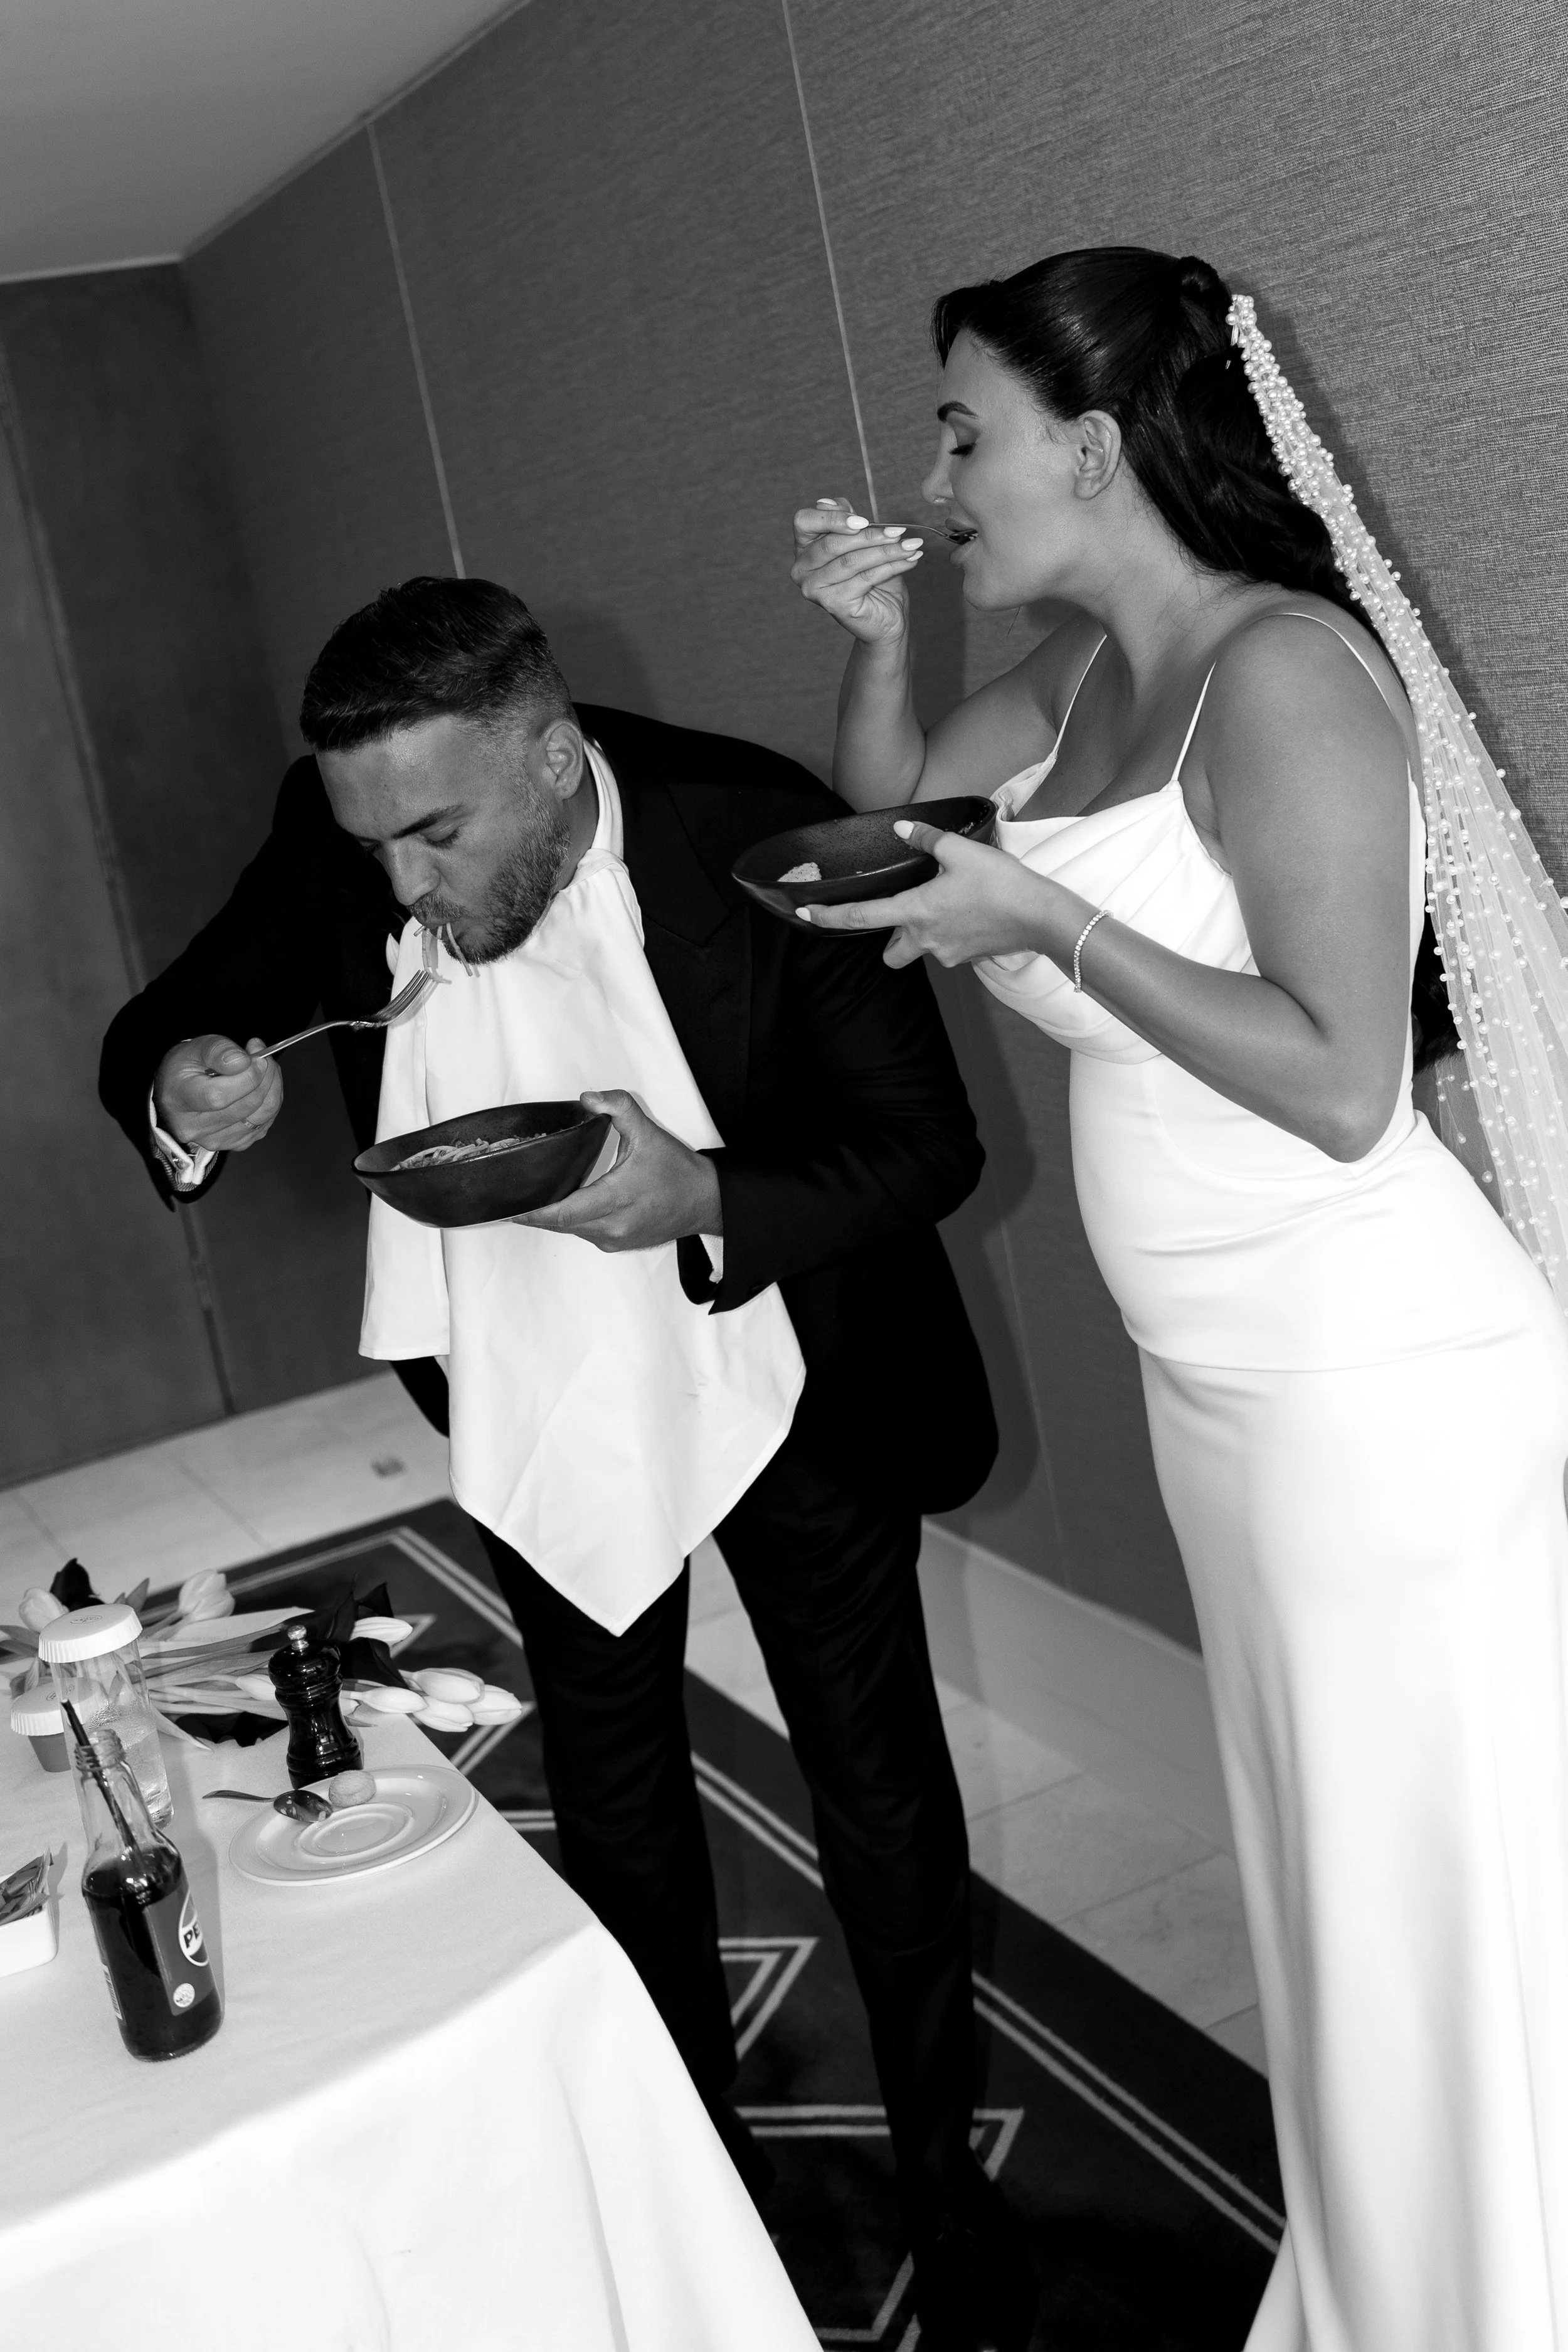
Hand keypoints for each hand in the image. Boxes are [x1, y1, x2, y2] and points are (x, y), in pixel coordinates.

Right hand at [153, 1034, 282, 1151]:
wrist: (179, 1090)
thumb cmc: (187, 1067)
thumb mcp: (196, 1047)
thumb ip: (218, 1050)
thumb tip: (243, 1062)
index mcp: (179, 1101)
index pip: (219, 1096)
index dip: (247, 1077)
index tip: (258, 1058)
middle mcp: (194, 1127)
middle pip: (245, 1106)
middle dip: (265, 1077)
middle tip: (265, 1058)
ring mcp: (215, 1140)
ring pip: (261, 1116)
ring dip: (273, 1088)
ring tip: (267, 1068)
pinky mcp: (234, 1144)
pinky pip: (264, 1123)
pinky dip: (271, 1101)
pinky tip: (264, 1085)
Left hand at [512, 1090, 721, 1252]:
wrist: (705, 1201)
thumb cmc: (678, 1171)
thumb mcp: (648, 1132)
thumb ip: (618, 1108)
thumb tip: (588, 1098)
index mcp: (617, 1199)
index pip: (563, 1212)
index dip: (533, 1211)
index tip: (511, 1205)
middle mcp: (613, 1226)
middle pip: (559, 1224)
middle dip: (534, 1212)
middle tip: (510, 1197)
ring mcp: (614, 1240)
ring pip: (569, 1231)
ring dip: (551, 1217)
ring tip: (531, 1198)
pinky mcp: (617, 1245)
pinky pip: (583, 1234)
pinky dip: (570, 1221)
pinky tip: (561, 1205)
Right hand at [791, 495, 923, 647]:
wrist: (885, 618)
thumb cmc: (872, 578)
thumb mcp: (861, 542)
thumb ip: (847, 522)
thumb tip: (828, 501)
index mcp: (804, 548)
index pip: (804, 521)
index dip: (832, 517)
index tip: (864, 520)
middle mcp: (802, 570)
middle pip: (833, 543)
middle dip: (871, 535)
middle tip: (900, 532)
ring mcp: (814, 589)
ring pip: (852, 560)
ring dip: (887, 550)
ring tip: (911, 545)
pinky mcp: (833, 604)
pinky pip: (866, 578)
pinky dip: (892, 566)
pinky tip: (910, 560)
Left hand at [799, 821, 1061, 968]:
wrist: (1041, 917)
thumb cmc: (1001, 884)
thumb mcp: (961, 851)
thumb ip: (926, 840)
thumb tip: (900, 830)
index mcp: (915, 912)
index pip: (861, 917)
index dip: (828, 917)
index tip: (806, 916)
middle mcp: (926, 940)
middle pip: (890, 954)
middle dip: (887, 941)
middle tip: (899, 916)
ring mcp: (948, 954)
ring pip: (920, 950)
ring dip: (922, 934)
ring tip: (946, 907)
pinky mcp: (969, 958)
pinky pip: (947, 949)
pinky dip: (950, 934)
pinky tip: (969, 913)